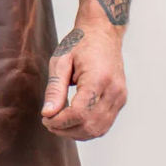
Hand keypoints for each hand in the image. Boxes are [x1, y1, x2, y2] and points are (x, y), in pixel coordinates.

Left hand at [40, 25, 126, 139]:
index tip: (45, 119)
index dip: (60, 122)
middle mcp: (114, 90)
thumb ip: (54, 89)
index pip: (79, 113)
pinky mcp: (120, 100)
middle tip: (48, 122)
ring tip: (58, 123)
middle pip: (89, 125)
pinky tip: (72, 121)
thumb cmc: (80, 43)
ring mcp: (120, 97)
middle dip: (66, 130)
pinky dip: (87, 128)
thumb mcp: (60, 61)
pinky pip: (104, 124)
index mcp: (99, 78)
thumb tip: (47, 113)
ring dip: (76, 133)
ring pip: (99, 129)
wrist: (103, 33)